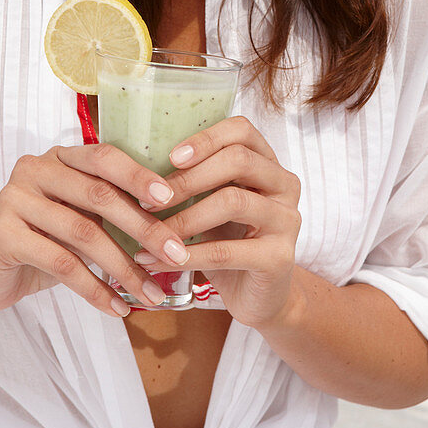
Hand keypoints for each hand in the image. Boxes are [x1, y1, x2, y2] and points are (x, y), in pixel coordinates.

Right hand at [0, 145, 194, 316]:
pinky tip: (118, 308)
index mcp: (61, 157)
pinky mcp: (3, 235)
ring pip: (84, 234)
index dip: (139, 176)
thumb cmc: (46, 241)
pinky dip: (96, 290)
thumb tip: (173, 230)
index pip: (105, 157)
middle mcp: (36, 169)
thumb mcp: (81, 218)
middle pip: (99, 195)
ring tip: (152, 294)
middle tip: (176, 254)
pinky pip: (61, 265)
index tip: (171, 200)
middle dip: (144, 228)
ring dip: (125, 268)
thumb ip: (113, 211)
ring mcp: (15, 199)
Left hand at [133, 116, 301, 329]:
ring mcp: (287, 220)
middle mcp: (285, 185)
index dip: (205, 139)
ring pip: (232, 202)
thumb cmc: (229, 241)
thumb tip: (139, 162)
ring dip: (183, 217)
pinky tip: (155, 262)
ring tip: (148, 233)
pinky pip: (226, 251)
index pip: (242, 131)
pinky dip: (186, 256)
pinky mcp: (279, 257)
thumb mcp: (213, 203)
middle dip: (188, 178)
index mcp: (268, 163)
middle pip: (239, 160)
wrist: (256, 296)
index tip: (170, 157)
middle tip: (149, 199)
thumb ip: (197, 179)